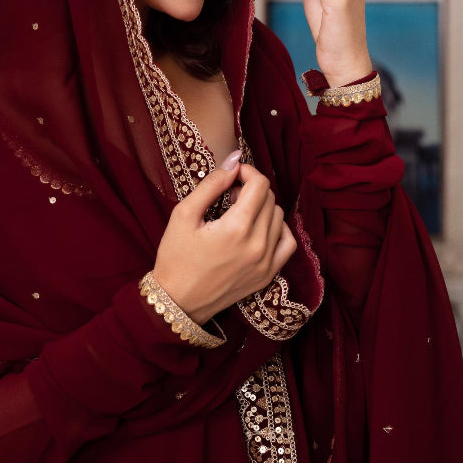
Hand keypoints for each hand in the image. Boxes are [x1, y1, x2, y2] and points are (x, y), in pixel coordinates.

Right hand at [152, 156, 296, 325]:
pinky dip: (278, 229)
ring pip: (279, 217)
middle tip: (230, 194)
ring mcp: (266, 262)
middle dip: (252, 188)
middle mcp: (258, 245)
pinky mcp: (268, 275)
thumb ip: (211, 185)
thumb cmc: (175, 257)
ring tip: (240, 212)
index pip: (259, 184)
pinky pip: (287, 242)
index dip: (246, 172)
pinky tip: (259, 228)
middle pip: (270, 198)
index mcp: (236, 228)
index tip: (232, 175)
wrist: (177, 301)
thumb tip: (234, 162)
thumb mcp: (184, 214)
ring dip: (263, 207)